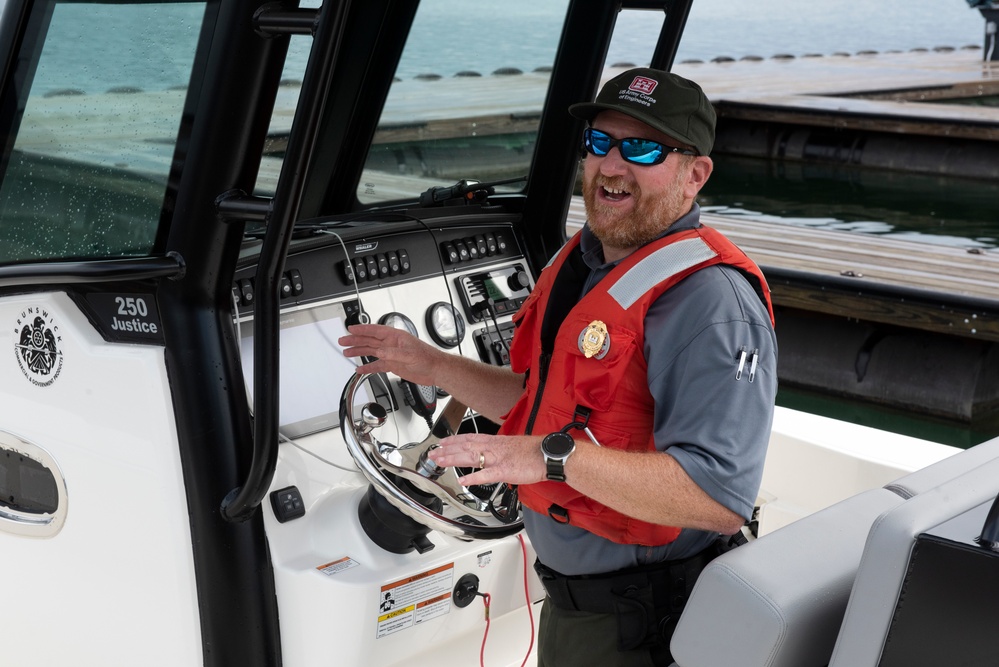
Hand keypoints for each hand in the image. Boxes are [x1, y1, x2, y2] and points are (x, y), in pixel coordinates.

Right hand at [338, 323, 444, 386]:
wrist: (435, 370)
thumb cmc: (428, 358)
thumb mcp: (409, 355)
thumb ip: (393, 353)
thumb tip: (379, 352)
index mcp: (396, 337)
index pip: (375, 330)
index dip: (362, 329)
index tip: (351, 328)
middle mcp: (392, 344)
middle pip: (370, 340)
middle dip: (355, 340)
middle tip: (343, 340)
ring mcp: (392, 355)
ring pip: (371, 352)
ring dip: (359, 352)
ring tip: (347, 352)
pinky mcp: (393, 365)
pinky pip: (377, 365)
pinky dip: (368, 367)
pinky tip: (360, 369)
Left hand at [432, 432, 546, 486]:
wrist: (548, 454)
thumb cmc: (534, 451)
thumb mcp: (513, 445)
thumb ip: (500, 449)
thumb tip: (492, 454)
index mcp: (496, 441)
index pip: (470, 438)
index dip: (454, 439)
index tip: (442, 441)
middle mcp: (494, 447)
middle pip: (465, 446)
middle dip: (447, 449)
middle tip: (432, 453)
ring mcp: (498, 458)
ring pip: (471, 456)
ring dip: (453, 459)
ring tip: (439, 461)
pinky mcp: (504, 470)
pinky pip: (486, 474)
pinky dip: (473, 477)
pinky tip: (462, 480)